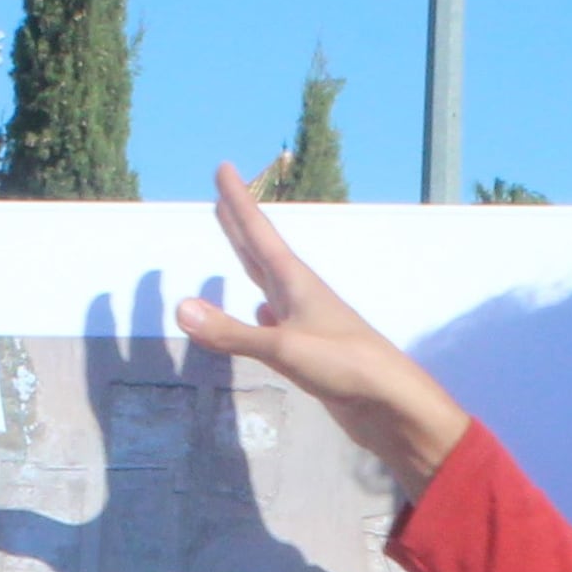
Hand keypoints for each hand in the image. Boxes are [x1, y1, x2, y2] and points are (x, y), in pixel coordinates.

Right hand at [169, 166, 475, 490]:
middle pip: (263, 253)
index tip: (224, 169)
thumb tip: (181, 309)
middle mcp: (301, 296)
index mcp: (296, 284)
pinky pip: (278, 320)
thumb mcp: (282, 348)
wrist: (390, 403)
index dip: (238, 202)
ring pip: (271, 284)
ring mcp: (308, 322)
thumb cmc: (344, 366)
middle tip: (223, 198)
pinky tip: (263, 310)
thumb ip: (232, 332)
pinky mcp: (312, 350)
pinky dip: (263, 310)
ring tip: (239, 247)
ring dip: (252, 264)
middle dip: (241, 225)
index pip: (259, 234)